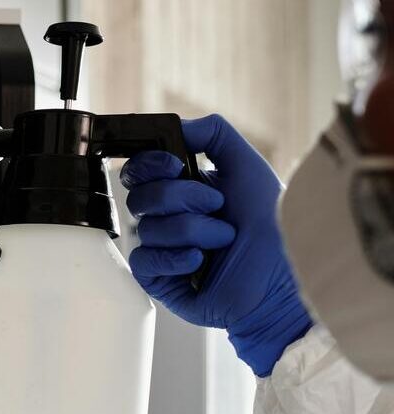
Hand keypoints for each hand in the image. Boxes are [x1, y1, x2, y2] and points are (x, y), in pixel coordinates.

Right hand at [121, 114, 312, 376]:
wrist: (282, 275)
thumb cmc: (273, 225)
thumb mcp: (248, 166)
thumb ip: (214, 134)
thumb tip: (177, 126)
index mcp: (182, 189)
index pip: (139, 171)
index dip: (150, 165)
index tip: (177, 166)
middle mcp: (168, 218)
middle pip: (140, 197)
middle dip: (182, 198)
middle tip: (217, 206)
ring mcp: (162, 249)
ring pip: (147, 228)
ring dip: (193, 231)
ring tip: (223, 240)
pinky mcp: (158, 279)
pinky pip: (144, 260)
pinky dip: (175, 258)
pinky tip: (199, 262)